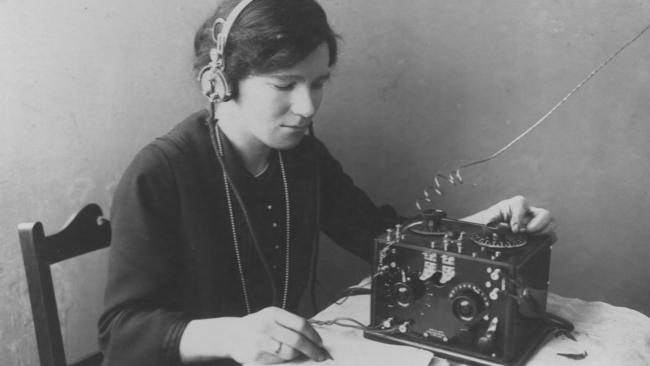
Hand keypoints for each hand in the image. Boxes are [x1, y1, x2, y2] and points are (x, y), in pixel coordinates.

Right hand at [180, 307, 328, 363]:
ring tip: (298, 354)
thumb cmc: (257, 326)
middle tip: (320, 355)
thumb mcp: (271, 317)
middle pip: (298, 340)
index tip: (320, 343)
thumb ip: (289, 324)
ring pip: (290, 352)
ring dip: (298, 355)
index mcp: (273, 313)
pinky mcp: (256, 356)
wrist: (232, 335)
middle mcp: (267, 326)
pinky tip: (283, 356)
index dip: (314, 335)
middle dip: (312, 350)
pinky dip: (285, 360)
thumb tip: (314, 337)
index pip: (300, 324)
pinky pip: (278, 360)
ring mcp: (261, 341)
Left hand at [463, 195, 554, 233]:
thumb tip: (492, 225)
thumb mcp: (490, 216)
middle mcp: (530, 210)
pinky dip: (545, 237)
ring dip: (543, 231)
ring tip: (530, 236)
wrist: (497, 223)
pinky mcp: (539, 229)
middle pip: (545, 213)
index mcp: (518, 203)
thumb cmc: (495, 217)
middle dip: (538, 224)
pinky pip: (550, 232)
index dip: (519, 218)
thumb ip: (490, 220)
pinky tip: (533, 240)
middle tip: (527, 231)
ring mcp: (537, 220)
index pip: (522, 206)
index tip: (514, 229)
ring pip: (551, 223)